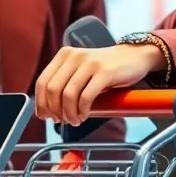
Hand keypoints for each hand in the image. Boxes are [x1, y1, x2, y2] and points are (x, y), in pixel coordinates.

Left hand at [34, 45, 165, 125]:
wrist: (135, 57)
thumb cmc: (107, 69)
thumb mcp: (81, 70)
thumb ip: (65, 82)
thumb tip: (47, 108)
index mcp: (64, 55)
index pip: (42, 81)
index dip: (40, 103)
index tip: (45, 116)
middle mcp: (74, 56)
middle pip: (52, 89)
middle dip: (54, 110)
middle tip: (61, 121)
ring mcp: (89, 63)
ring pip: (68, 95)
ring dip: (69, 113)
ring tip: (74, 121)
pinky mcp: (104, 72)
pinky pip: (86, 96)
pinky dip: (82, 110)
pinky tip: (84, 116)